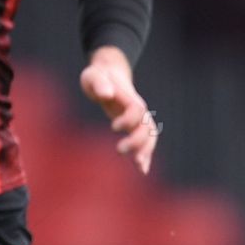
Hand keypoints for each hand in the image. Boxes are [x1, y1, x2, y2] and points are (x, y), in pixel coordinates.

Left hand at [80, 47, 157, 175]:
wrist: (108, 75)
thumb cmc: (98, 76)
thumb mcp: (93, 76)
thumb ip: (99, 83)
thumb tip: (106, 94)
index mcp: (129, 97)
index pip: (137, 110)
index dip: (129, 119)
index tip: (113, 126)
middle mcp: (138, 109)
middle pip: (147, 126)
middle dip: (137, 140)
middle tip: (120, 149)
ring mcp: (138, 118)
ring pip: (150, 136)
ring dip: (146, 151)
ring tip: (139, 167)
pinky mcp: (134, 126)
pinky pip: (145, 141)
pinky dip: (145, 155)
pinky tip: (142, 170)